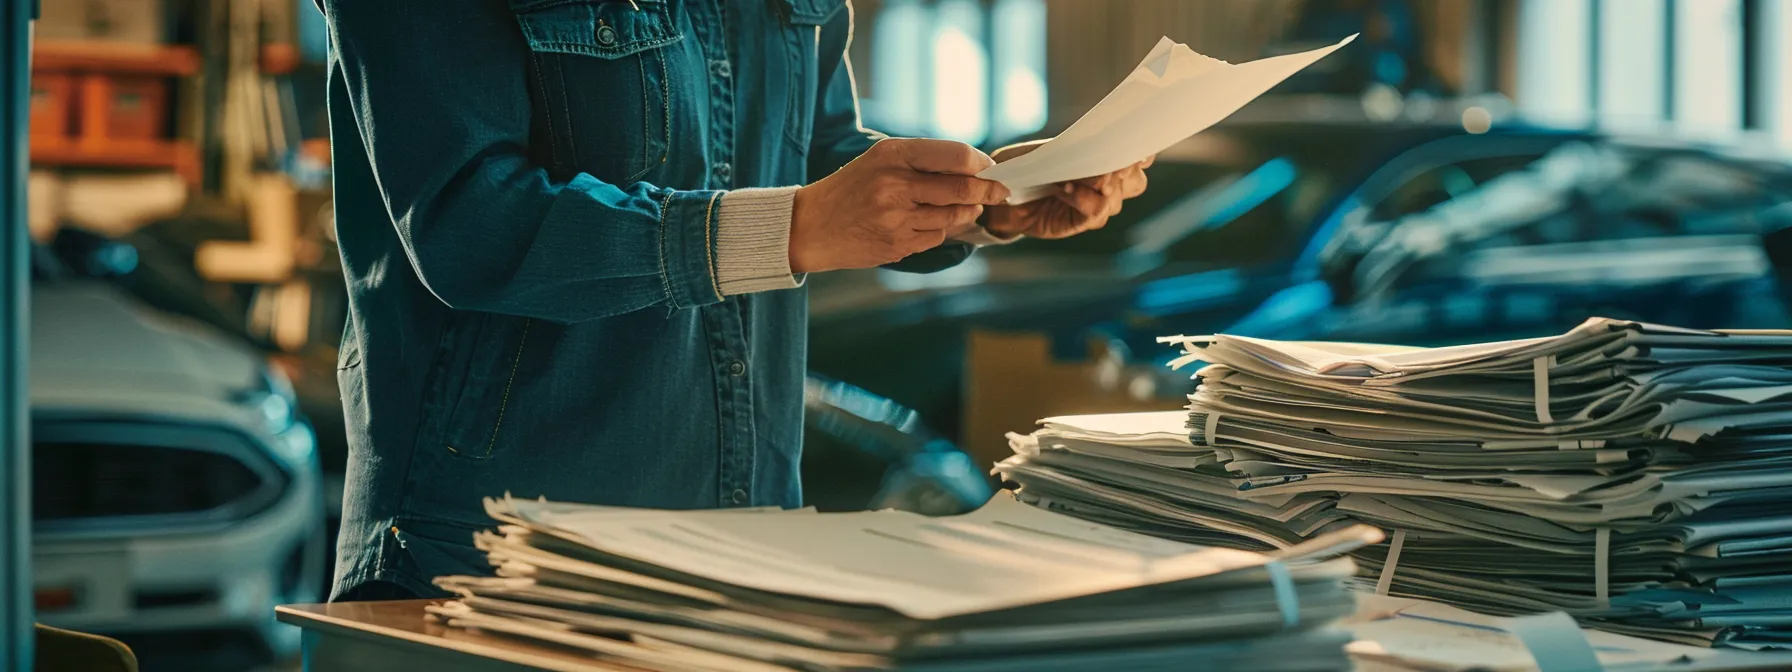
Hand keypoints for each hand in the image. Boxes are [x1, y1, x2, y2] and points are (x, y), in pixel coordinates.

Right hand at [790, 138, 1010, 272]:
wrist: (812, 227)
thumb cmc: (852, 188)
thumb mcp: (881, 160)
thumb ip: (924, 160)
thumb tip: (975, 167)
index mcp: (894, 155)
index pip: (956, 155)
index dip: (981, 164)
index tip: (989, 169)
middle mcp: (896, 184)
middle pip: (964, 189)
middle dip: (989, 191)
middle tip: (999, 192)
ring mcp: (897, 218)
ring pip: (954, 216)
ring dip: (968, 212)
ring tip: (967, 208)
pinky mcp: (897, 245)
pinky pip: (937, 236)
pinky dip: (942, 230)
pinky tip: (929, 223)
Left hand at [983, 141, 1153, 239]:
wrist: (1006, 193)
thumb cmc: (1030, 164)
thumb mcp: (1053, 149)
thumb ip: (1080, 152)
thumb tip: (1104, 166)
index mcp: (1108, 159)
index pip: (1140, 154)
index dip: (1142, 152)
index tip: (1134, 149)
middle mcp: (1110, 184)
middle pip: (1136, 180)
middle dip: (1124, 170)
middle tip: (1106, 164)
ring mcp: (1100, 205)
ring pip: (1117, 197)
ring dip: (1095, 184)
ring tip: (1068, 176)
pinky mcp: (1085, 222)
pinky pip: (1097, 211)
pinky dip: (1082, 198)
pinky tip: (1063, 190)